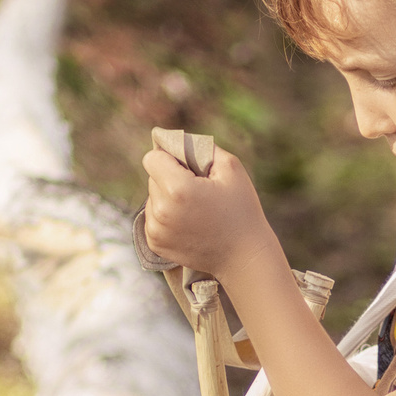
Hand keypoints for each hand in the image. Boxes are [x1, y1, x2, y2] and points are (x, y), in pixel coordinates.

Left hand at [142, 145, 274, 281]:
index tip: (188, 167)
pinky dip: (166, 216)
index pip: (152, 158)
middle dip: (171, 178)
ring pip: (152, 197)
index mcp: (178, 189)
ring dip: (168, 197)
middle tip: (199, 191)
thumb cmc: (241, 209)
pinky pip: (152, 217)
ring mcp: (156, 230)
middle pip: (153, 177)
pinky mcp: (155, 243)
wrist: (244, 256)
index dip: (170, 158)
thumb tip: (173, 139)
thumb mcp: (231, 167)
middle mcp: (161, 210)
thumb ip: (200, 146)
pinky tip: (189, 223)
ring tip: (196, 209)